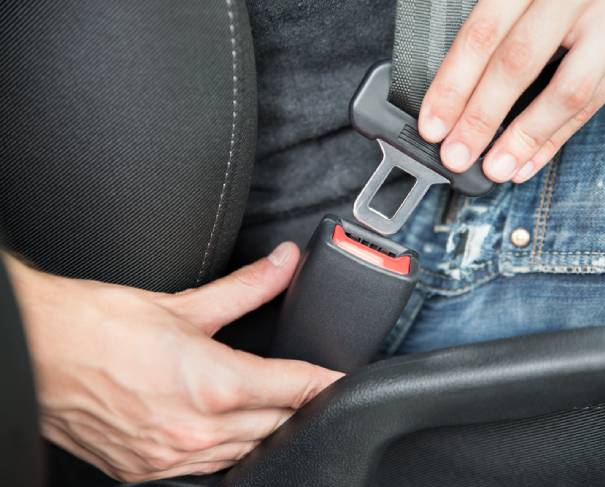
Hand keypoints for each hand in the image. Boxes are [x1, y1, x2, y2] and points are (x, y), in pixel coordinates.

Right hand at [5, 243, 342, 481]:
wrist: (36, 351)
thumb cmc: (98, 326)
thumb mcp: (183, 304)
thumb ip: (246, 288)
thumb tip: (283, 264)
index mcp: (212, 385)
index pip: (293, 386)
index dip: (324, 381)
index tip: (341, 378)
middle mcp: (196, 430)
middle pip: (276, 423)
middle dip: (297, 402)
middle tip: (304, 383)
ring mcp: (171, 456)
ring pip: (246, 450)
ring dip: (264, 427)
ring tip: (269, 402)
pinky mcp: (146, 470)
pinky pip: (207, 468)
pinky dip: (226, 448)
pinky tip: (224, 429)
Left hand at [418, 0, 604, 182]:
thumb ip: (493, 21)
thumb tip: (452, 92)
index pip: (484, 34)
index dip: (454, 84)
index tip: (433, 125)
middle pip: (519, 64)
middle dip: (481, 118)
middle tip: (456, 154)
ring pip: (565, 92)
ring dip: (524, 139)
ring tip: (496, 169)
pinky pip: (593, 104)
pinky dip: (556, 138)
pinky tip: (529, 160)